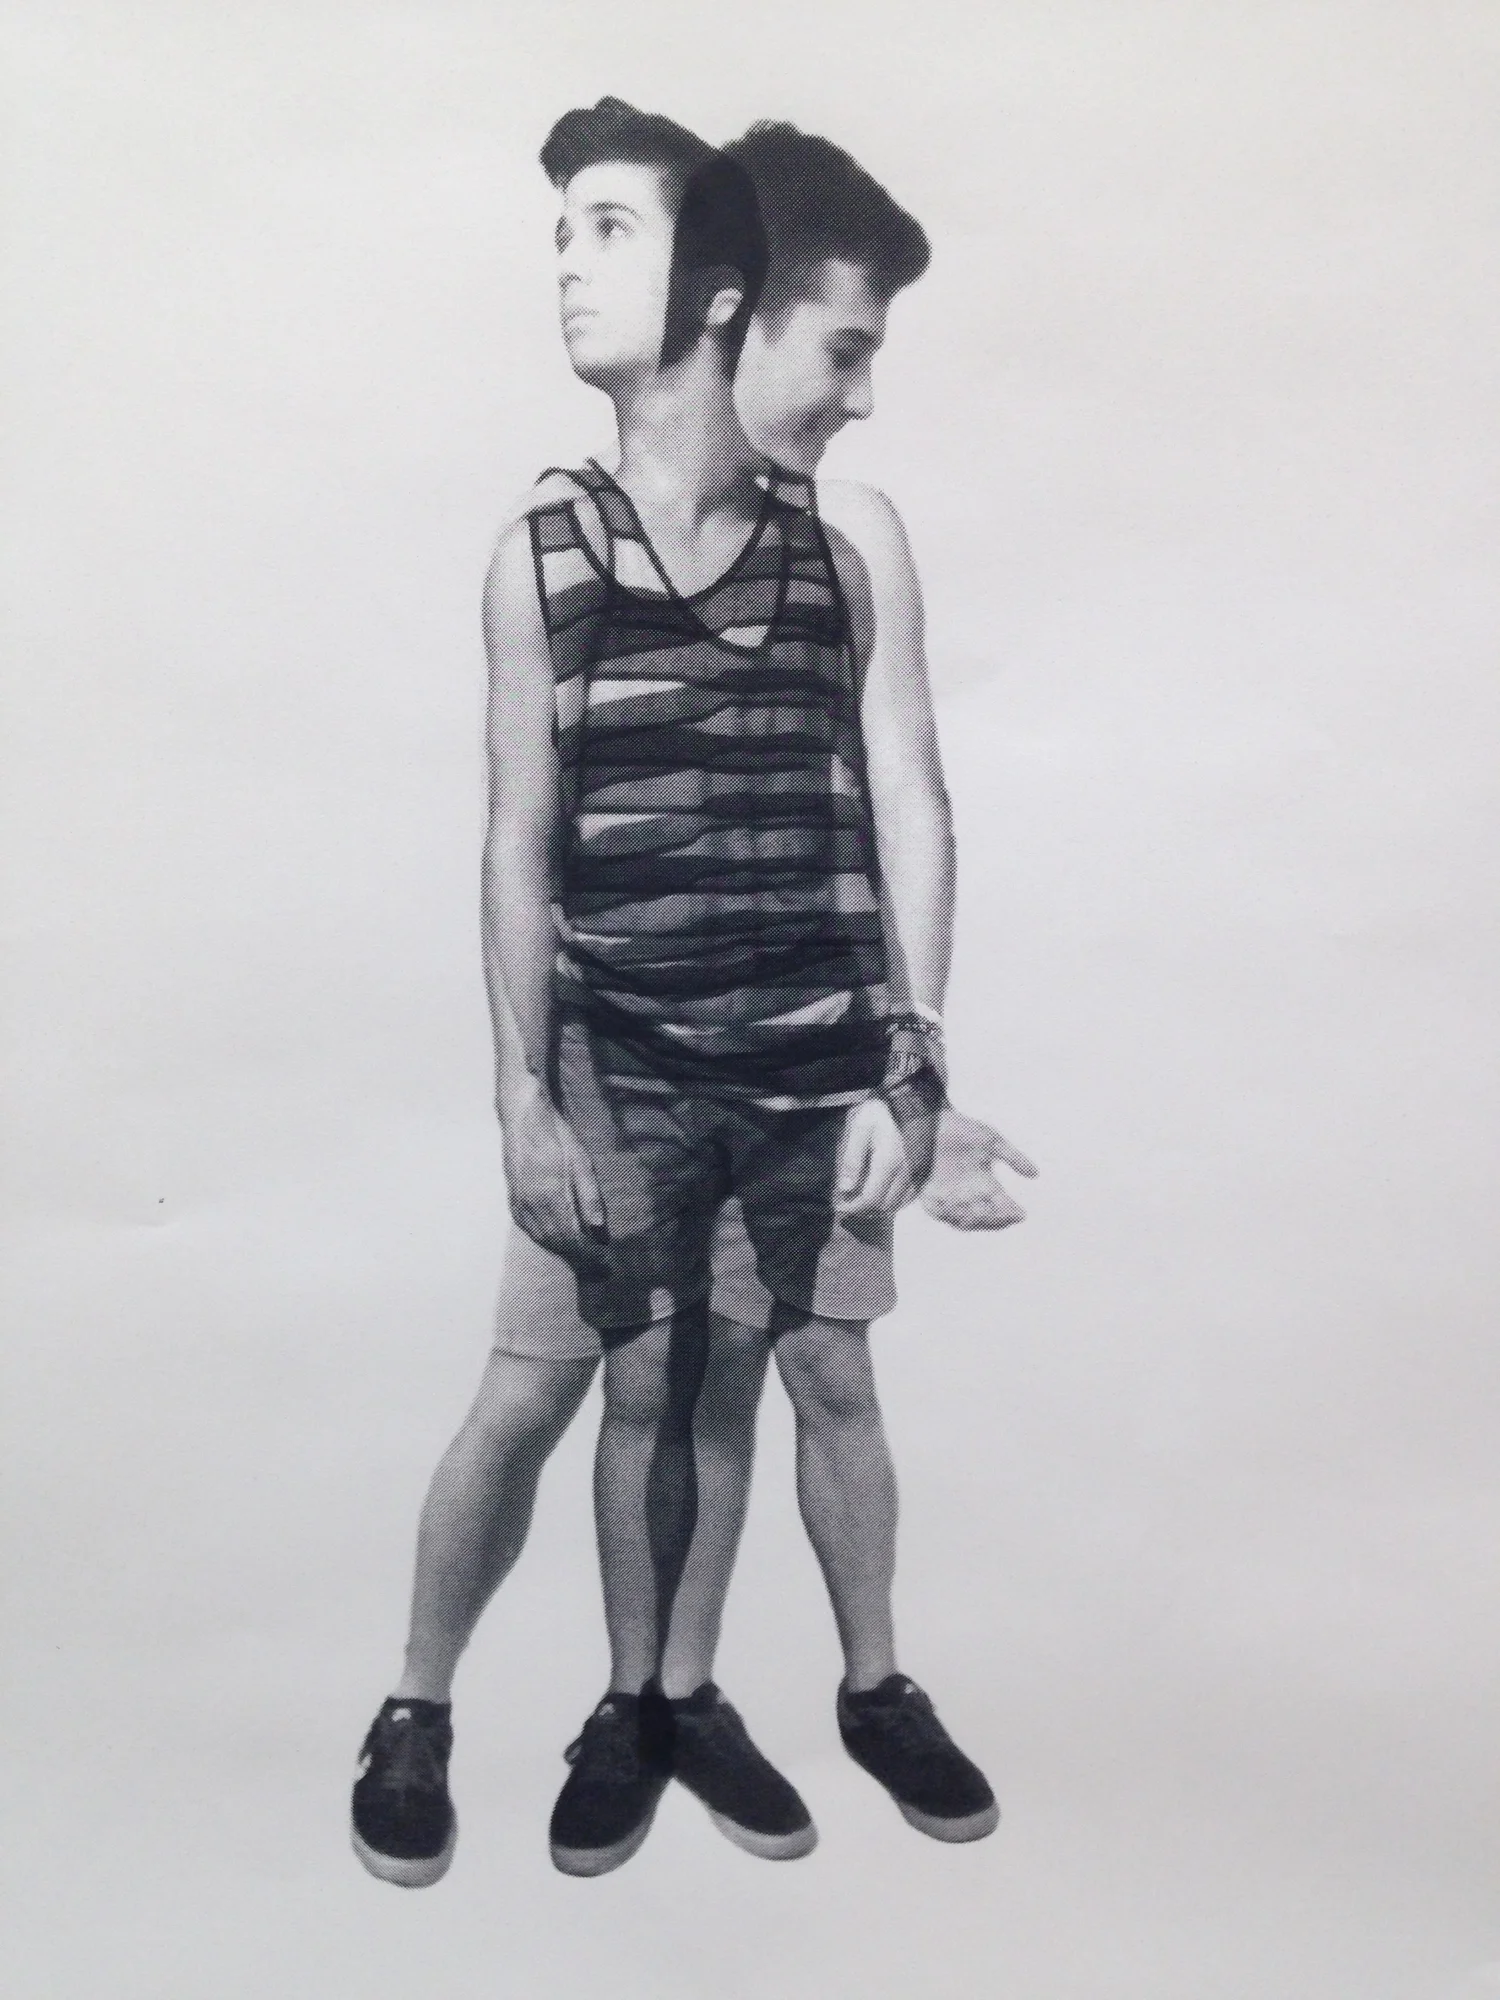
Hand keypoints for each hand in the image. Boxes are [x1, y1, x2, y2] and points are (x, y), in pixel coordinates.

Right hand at [499, 1077, 606, 1256]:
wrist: (524, 1120)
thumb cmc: (557, 1138)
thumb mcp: (582, 1163)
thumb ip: (590, 1198)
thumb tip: (598, 1231)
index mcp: (551, 1195)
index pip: (570, 1237)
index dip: (587, 1254)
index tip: (603, 1264)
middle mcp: (531, 1205)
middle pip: (555, 1242)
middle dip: (576, 1257)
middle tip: (596, 1266)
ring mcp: (518, 1204)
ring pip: (540, 1238)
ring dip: (560, 1250)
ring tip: (580, 1256)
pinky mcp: (512, 1200)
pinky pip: (528, 1229)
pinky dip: (543, 1239)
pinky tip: (555, 1239)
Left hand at [835, 1096, 915, 1216]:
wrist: (914, 1096)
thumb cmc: (882, 1110)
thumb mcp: (860, 1128)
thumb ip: (852, 1159)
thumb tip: (845, 1189)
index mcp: (888, 1162)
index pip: (871, 1200)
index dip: (853, 1208)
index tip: (840, 1206)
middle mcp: (907, 1172)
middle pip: (885, 1207)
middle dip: (865, 1210)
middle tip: (849, 1202)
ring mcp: (919, 1172)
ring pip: (899, 1204)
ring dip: (880, 1207)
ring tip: (863, 1198)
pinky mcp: (925, 1169)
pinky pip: (910, 1196)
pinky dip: (895, 1200)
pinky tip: (882, 1190)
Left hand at [920, 1105, 1036, 1230]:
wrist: (929, 1122)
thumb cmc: (960, 1129)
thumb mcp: (991, 1141)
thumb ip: (1013, 1157)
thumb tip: (1035, 1174)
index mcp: (986, 1184)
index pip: (1003, 1206)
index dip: (1012, 1213)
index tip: (1021, 1214)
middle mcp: (969, 1195)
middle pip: (986, 1219)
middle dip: (995, 1220)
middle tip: (1002, 1215)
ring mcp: (950, 1198)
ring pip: (965, 1221)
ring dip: (975, 1220)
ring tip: (982, 1213)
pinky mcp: (930, 1197)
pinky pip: (941, 1214)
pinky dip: (951, 1214)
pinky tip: (958, 1208)